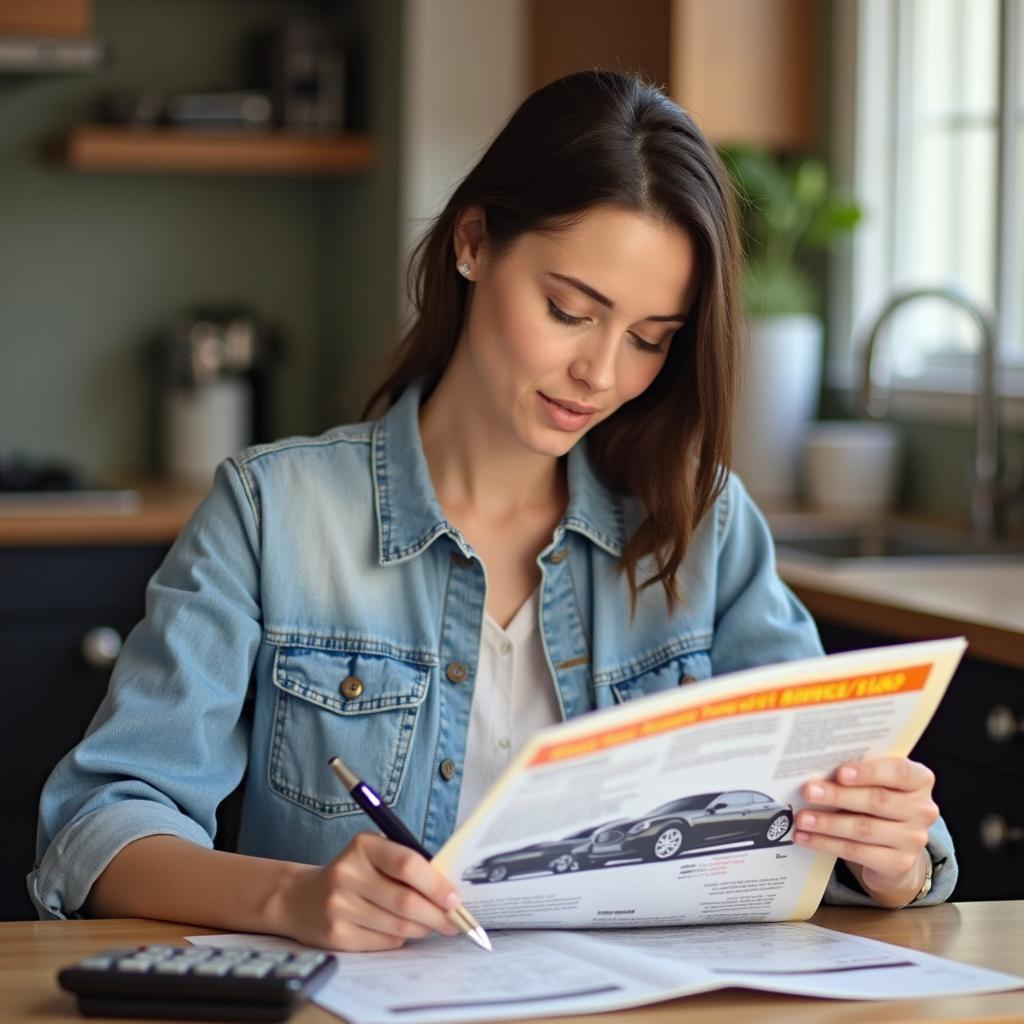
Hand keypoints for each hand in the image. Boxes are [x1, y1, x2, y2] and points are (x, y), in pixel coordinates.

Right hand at [267, 832, 462, 950]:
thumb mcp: (375, 855)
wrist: (301, 898)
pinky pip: (384, 943)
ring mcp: (339, 906)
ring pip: (398, 926)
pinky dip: (401, 940)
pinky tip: (403, 932)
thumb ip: (407, 865)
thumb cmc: (354, 873)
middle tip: (455, 921)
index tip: (455, 898)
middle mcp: (347, 873)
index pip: (407, 864)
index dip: (436, 884)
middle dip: (437, 914)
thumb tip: (449, 891)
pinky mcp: (336, 935)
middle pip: (405, 901)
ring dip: (423, 929)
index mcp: (363, 846)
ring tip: (433, 925)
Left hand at [793, 757, 937, 907]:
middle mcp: (923, 810)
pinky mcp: (899, 864)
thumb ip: (858, 773)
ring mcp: (914, 839)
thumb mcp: (876, 783)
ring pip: (863, 829)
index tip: (840, 773)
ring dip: (827, 823)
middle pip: (876, 801)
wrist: (894, 848)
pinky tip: (806, 838)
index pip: (900, 772)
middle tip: (808, 792)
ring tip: (802, 819)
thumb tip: (816, 770)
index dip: (869, 772)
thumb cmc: (878, 803)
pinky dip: (826, 843)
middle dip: (838, 796)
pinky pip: (857, 852)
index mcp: (920, 780)